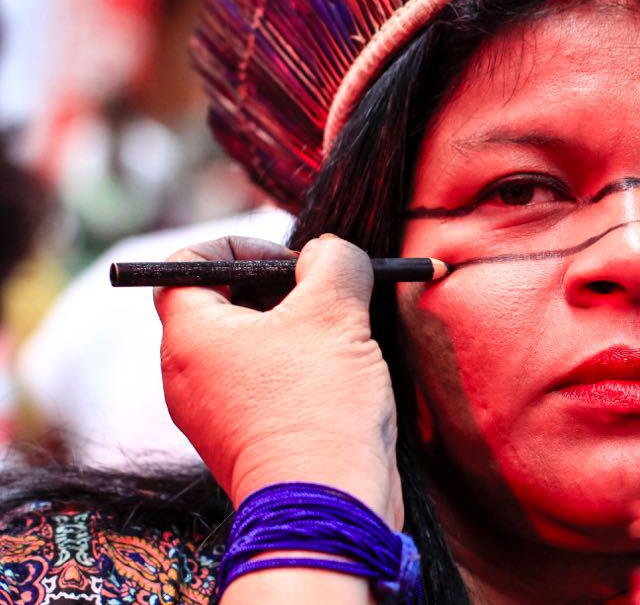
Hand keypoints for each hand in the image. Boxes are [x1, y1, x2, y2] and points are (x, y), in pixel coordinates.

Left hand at [154, 234, 402, 527]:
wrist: (326, 505)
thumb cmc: (319, 404)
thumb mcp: (334, 310)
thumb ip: (334, 261)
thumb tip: (330, 252)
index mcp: (189, 337)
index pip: (185, 266)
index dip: (238, 246)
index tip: (290, 260)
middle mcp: (187, 375)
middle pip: (222, 304)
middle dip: (279, 288)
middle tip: (326, 293)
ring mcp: (212, 414)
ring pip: (247, 346)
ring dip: (295, 329)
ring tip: (342, 337)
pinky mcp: (243, 441)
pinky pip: (261, 385)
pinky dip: (297, 370)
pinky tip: (341, 377)